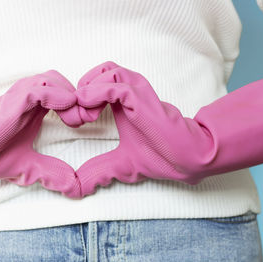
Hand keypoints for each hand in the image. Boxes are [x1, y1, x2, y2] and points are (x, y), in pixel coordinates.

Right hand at [0, 70, 86, 198]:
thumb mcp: (30, 167)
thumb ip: (51, 172)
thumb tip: (74, 188)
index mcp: (32, 108)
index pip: (61, 90)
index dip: (77, 102)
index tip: (87, 121)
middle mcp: (26, 98)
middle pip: (58, 79)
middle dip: (77, 95)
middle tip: (85, 118)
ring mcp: (18, 98)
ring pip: (51, 78)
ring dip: (69, 95)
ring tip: (76, 120)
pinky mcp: (12, 103)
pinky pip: (38, 89)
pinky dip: (56, 96)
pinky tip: (65, 111)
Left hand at [74, 61, 262, 196]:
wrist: (186, 159)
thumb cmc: (159, 156)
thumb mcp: (118, 164)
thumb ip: (97, 171)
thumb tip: (76, 189)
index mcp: (123, 100)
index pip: (96, 81)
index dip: (81, 98)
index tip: (77, 123)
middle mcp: (130, 90)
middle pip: (98, 71)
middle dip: (81, 90)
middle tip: (80, 117)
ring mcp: (136, 91)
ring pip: (105, 71)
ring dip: (88, 92)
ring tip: (87, 118)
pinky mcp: (140, 97)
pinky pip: (113, 84)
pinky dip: (95, 94)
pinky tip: (91, 115)